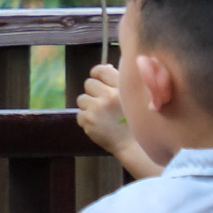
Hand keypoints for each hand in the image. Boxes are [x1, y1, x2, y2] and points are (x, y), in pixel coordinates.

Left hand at [74, 62, 157, 177]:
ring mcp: (97, 108)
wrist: (133, 145)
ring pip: (82, 99)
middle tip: (102, 104)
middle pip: (89, 83)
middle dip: (93, 92)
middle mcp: (109, 95)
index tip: (98, 79)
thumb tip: (105, 67)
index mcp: (121, 87)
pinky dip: (86, 120)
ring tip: (101, 116)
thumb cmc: (133, 120)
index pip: (101, 70)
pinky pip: (79, 114)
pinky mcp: (88, 120)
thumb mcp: (133, 97)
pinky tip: (98, 125)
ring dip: (88, 107)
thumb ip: (119, 82)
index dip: (97, 73)